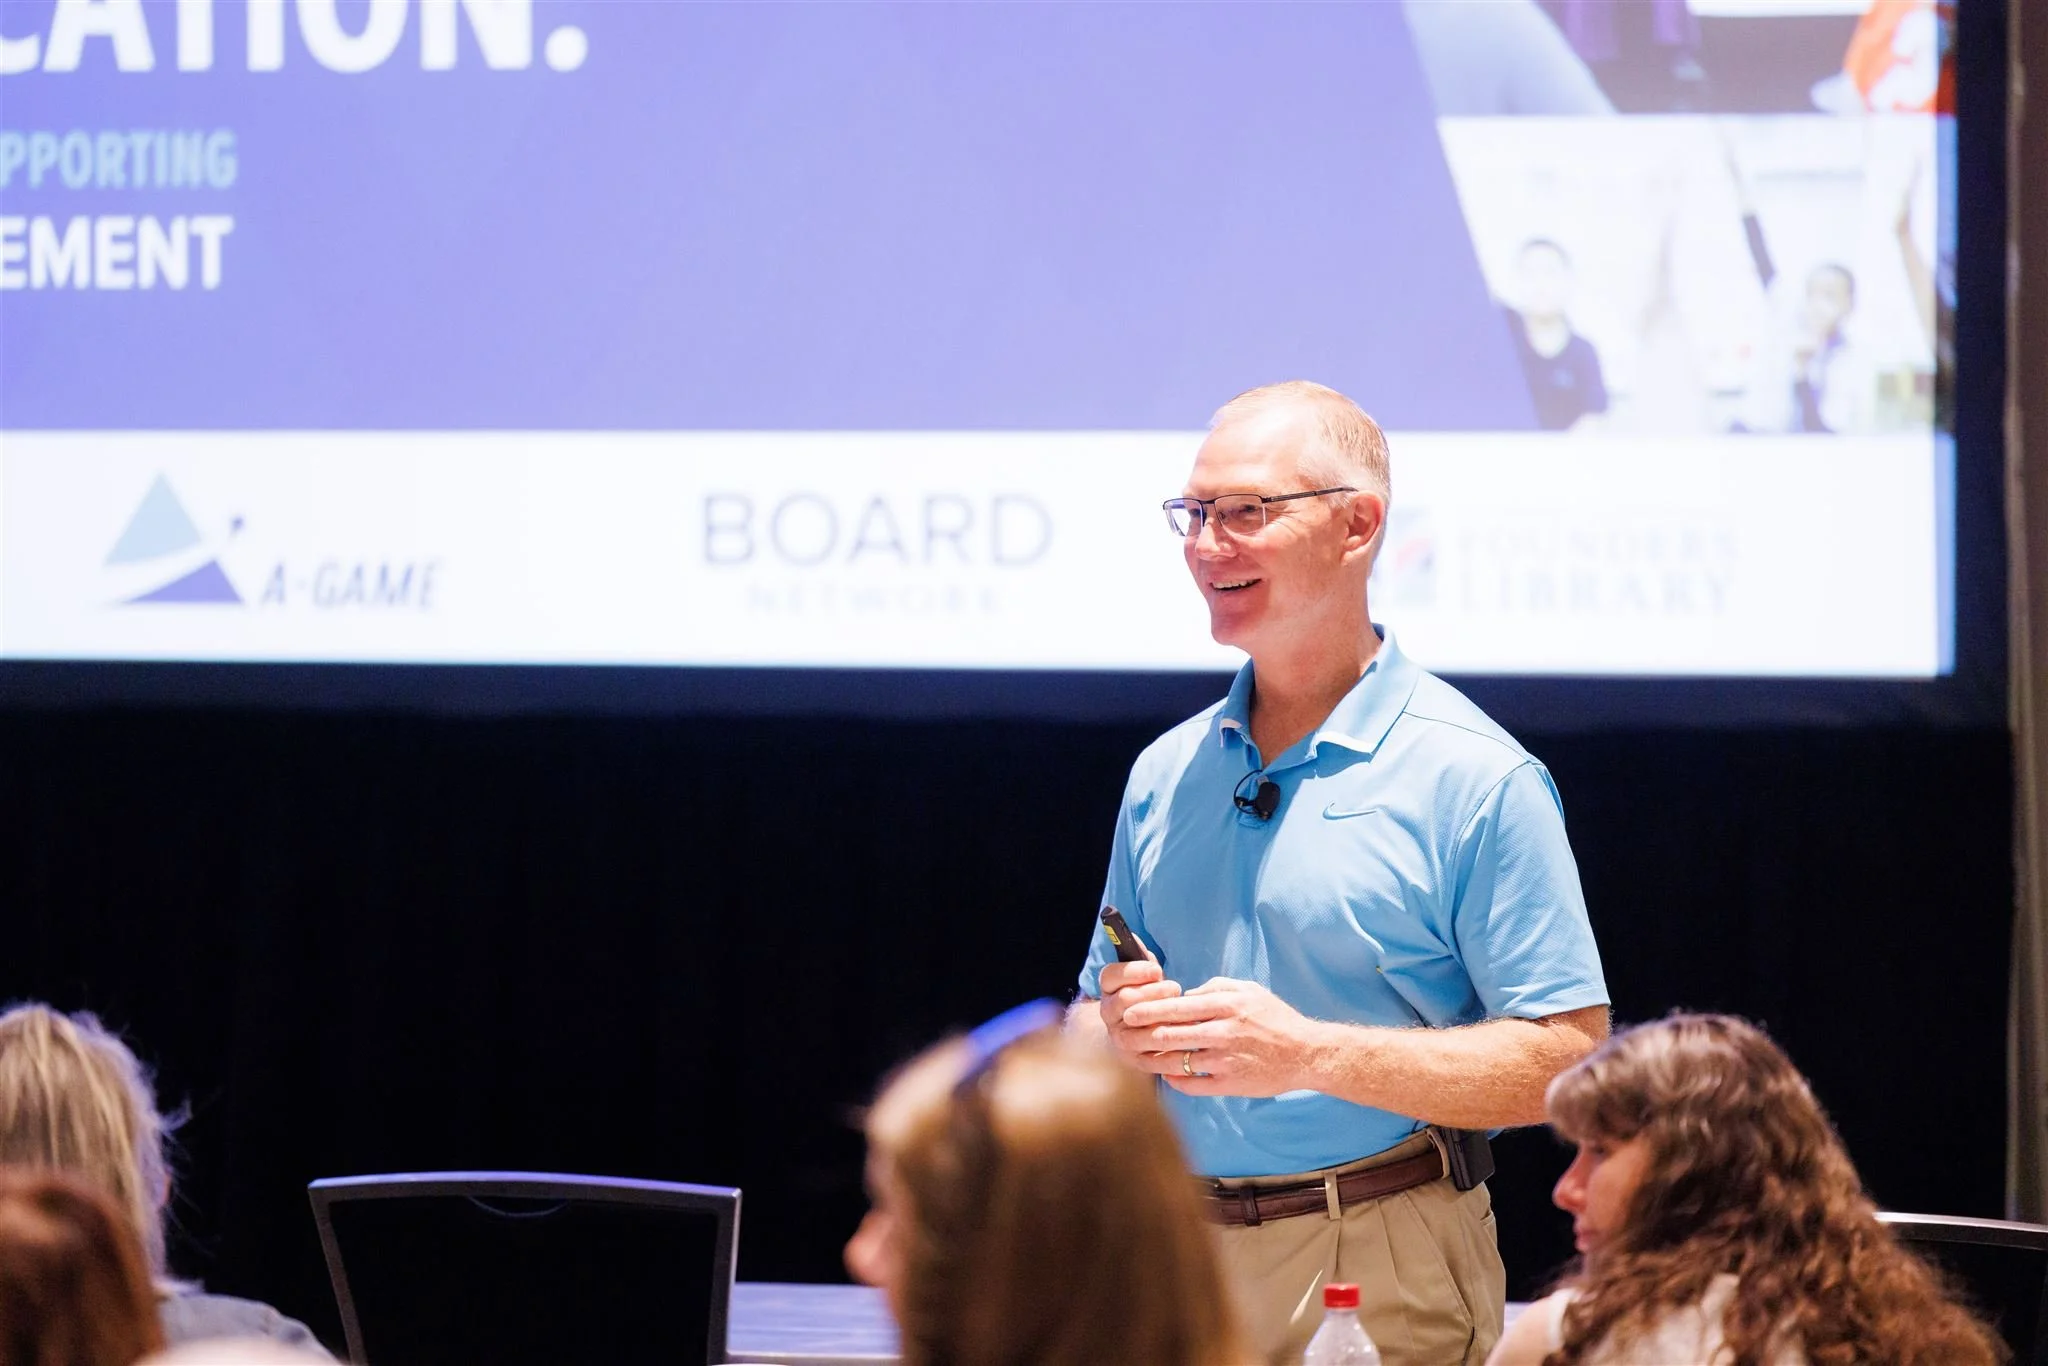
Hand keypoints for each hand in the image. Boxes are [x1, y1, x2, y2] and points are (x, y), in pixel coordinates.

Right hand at [1098, 957, 1182, 1069]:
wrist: (1142, 1035)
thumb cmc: (1149, 996)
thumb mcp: (1145, 977)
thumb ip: (1142, 960)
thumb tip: (1132, 937)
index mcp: (1108, 988)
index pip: (1111, 976)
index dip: (1134, 972)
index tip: (1157, 970)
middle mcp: (1108, 1013)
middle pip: (1125, 1000)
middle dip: (1153, 992)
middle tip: (1174, 988)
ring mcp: (1119, 1037)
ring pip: (1136, 1026)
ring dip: (1161, 1016)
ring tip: (1179, 1009)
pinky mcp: (1133, 1058)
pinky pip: (1149, 1051)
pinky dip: (1168, 1041)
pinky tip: (1182, 1030)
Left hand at [1119, 978, 1319, 1096]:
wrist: (1305, 1053)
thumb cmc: (1275, 1018)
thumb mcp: (1248, 990)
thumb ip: (1214, 988)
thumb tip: (1184, 995)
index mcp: (1226, 1006)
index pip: (1177, 1007)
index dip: (1148, 1010)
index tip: (1129, 1013)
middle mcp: (1223, 1032)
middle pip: (1171, 1034)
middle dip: (1143, 1036)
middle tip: (1123, 1036)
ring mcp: (1226, 1061)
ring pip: (1178, 1061)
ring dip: (1154, 1060)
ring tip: (1139, 1057)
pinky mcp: (1231, 1084)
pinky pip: (1194, 1085)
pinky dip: (1176, 1081)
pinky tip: (1167, 1075)